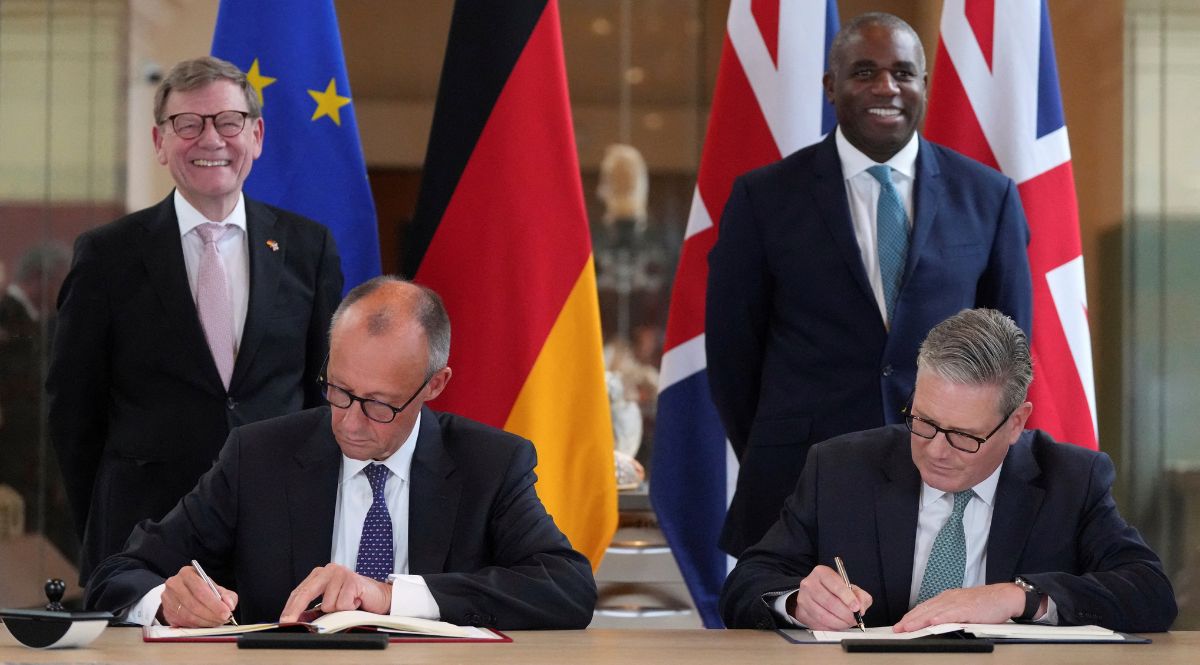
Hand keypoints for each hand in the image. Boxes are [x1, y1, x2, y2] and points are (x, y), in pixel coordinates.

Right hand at [160, 566, 237, 627]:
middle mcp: (174, 584)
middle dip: (211, 615)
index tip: (226, 612)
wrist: (181, 591)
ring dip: (205, 622)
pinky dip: (196, 625)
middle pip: (194, 604)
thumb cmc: (200, 589)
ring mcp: (167, 599)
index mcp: (187, 574)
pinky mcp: (166, 612)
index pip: (201, 590)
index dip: (214, 604)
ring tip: (216, 622)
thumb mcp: (214, 587)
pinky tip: (205, 624)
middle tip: (223, 619)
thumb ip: (226, 595)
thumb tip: (230, 605)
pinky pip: (183, 622)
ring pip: (188, 615)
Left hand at [279, 564, 391, 622]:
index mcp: (320, 574)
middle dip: (296, 610)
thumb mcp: (331, 603)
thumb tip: (297, 619)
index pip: (300, 591)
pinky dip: (349, 608)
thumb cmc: (354, 598)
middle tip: (289, 622)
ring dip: (338, 610)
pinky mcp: (353, 580)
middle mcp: (329, 570)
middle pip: (306, 592)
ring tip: (348, 604)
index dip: (290, 607)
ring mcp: (341, 573)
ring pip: (327, 604)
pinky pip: (342, 604)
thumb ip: (314, 608)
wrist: (379, 596)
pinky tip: (355, 602)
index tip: (284, 620)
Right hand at [791, 564, 872, 629]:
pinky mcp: (802, 612)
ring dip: (839, 623)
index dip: (848, 598)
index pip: (836, 585)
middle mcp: (810, 584)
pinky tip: (837, 624)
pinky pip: (818, 624)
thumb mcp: (849, 587)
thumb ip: (860, 595)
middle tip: (854, 618)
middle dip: (846, 614)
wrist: (815, 594)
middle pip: (830, 602)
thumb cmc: (834, 590)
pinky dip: (831, 627)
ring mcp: (804, 599)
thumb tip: (861, 608)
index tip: (856, 608)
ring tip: (847, 622)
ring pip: (823, 616)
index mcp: (822, 573)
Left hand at [894, 583, 1025, 631]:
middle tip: (897, 629)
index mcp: (946, 599)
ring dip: (919, 620)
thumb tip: (935, 625)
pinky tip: (932, 622)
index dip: (911, 617)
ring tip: (908, 627)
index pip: (924, 608)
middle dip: (909, 620)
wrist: (1004, 597)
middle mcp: (949, 599)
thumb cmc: (985, 604)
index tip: (900, 625)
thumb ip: (949, 615)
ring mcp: (958, 602)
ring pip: (934, 611)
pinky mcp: (968, 608)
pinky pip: (952, 613)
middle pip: (924, 609)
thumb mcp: (962, 608)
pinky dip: (941, 617)